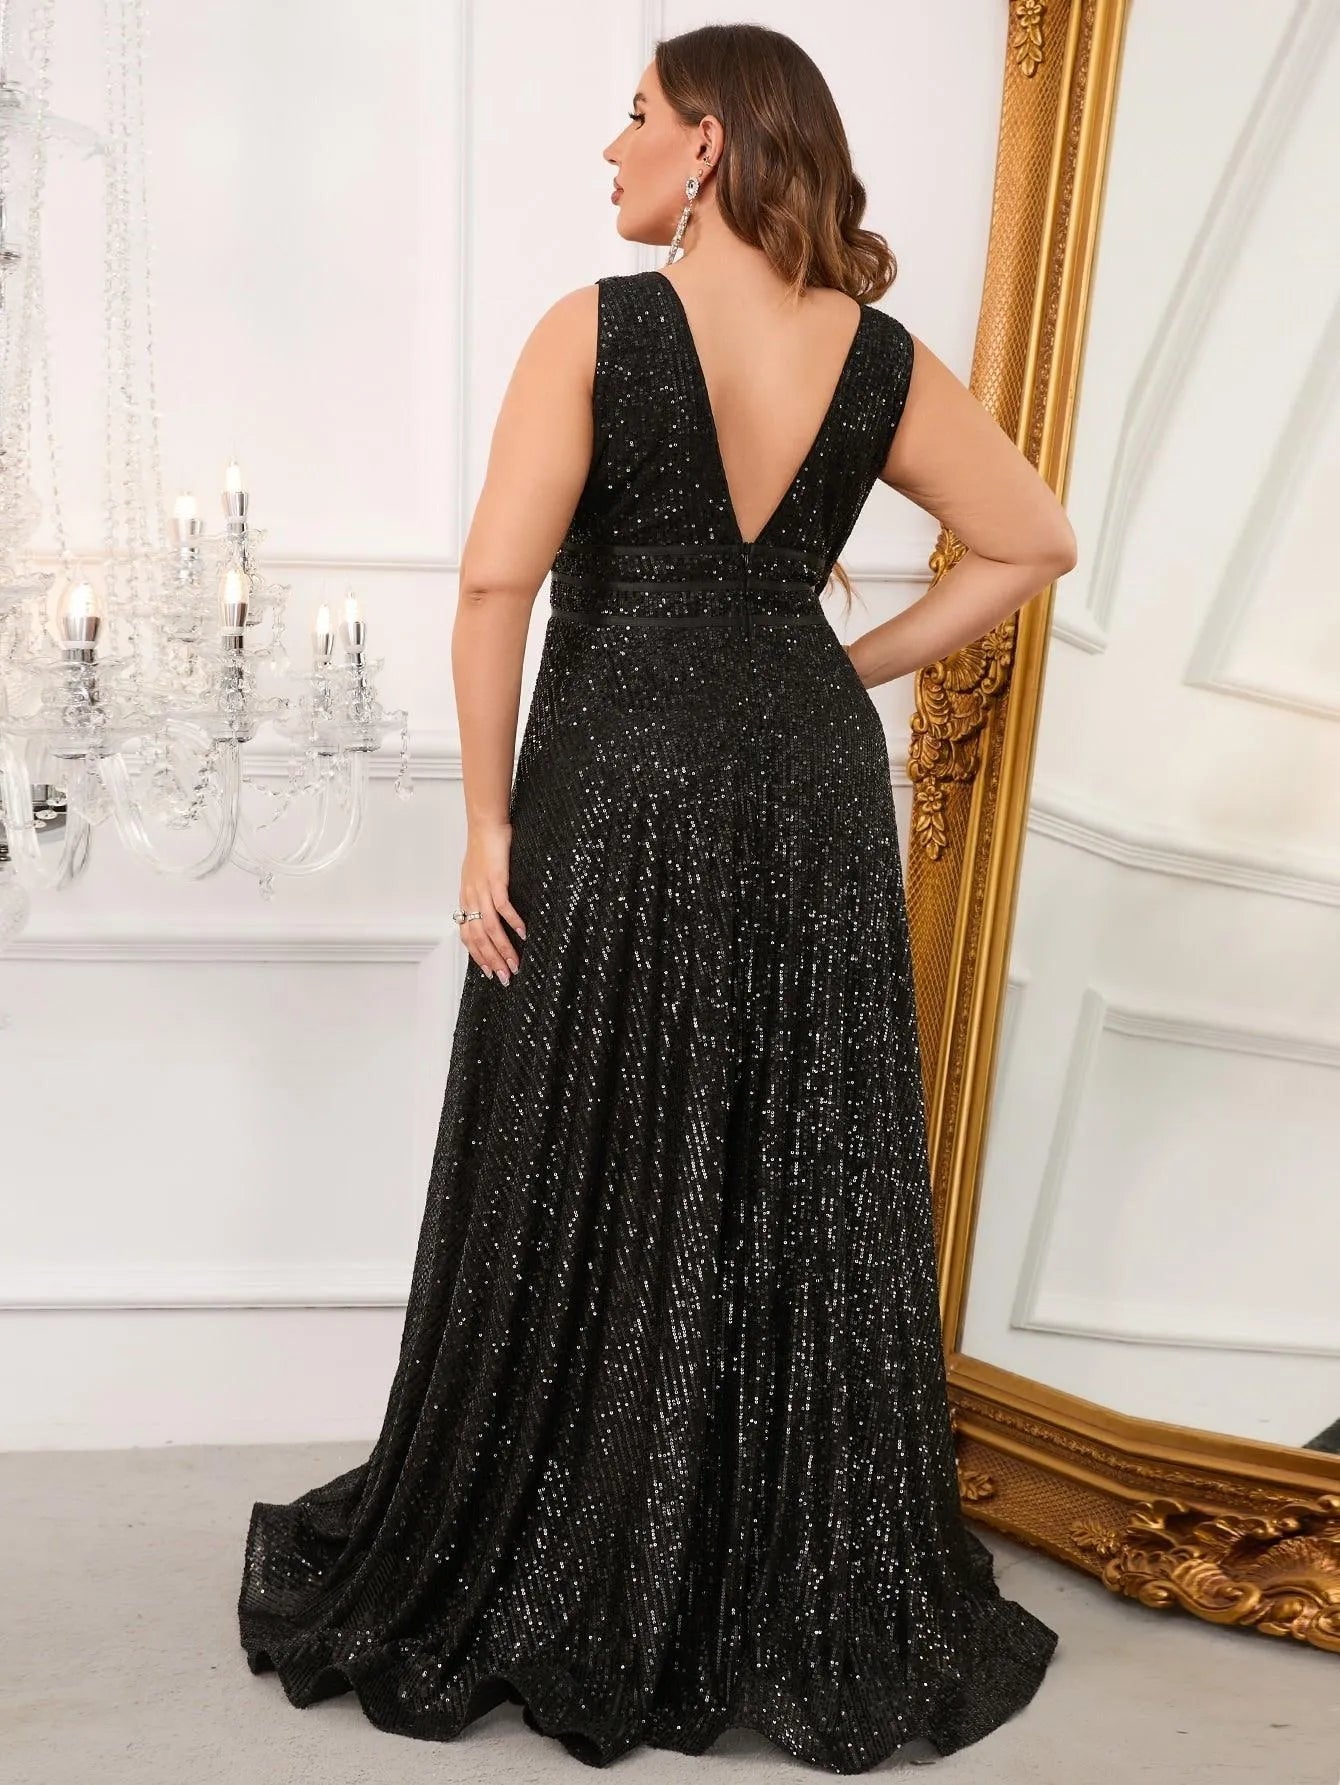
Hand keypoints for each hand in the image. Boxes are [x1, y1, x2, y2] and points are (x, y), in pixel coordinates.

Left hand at [457, 822, 525, 984]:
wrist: (485, 826)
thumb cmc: (485, 848)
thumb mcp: (478, 875)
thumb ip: (482, 894)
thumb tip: (492, 911)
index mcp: (466, 899)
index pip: (467, 935)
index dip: (478, 955)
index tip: (489, 972)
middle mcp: (470, 898)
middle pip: (478, 938)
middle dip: (491, 960)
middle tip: (505, 978)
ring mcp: (481, 890)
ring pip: (489, 928)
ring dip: (503, 948)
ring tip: (515, 963)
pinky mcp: (495, 880)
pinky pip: (502, 907)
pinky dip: (513, 922)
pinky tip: (523, 933)